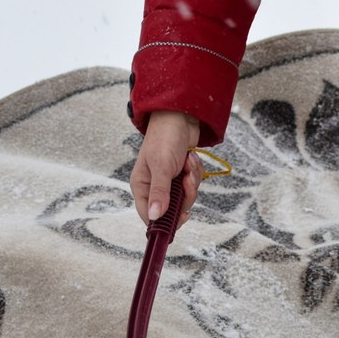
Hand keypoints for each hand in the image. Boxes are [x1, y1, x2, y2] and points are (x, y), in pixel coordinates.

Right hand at [130, 111, 204, 229]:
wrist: (180, 116)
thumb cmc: (165, 138)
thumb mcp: (162, 167)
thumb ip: (159, 193)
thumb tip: (154, 217)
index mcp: (142, 186)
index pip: (149, 215)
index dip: (164, 221)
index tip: (181, 218)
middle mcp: (154, 186)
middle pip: (172, 209)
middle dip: (185, 194)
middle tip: (186, 179)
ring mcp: (169, 181)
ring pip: (186, 197)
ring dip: (192, 180)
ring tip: (188, 162)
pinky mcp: (182, 175)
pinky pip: (193, 185)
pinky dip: (196, 172)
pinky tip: (191, 158)